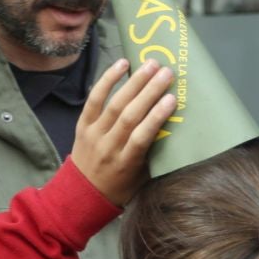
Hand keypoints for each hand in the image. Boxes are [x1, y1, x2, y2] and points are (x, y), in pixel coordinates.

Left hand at [72, 59, 176, 205]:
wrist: (82, 194)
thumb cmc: (120, 187)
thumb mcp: (141, 180)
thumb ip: (154, 156)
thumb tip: (177, 130)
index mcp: (126, 163)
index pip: (141, 137)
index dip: (156, 117)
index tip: (172, 99)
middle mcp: (108, 147)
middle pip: (129, 116)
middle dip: (149, 92)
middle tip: (167, 73)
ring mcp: (93, 134)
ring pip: (114, 104)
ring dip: (134, 82)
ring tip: (151, 64)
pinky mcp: (82, 124)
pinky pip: (94, 99)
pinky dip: (107, 80)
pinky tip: (122, 64)